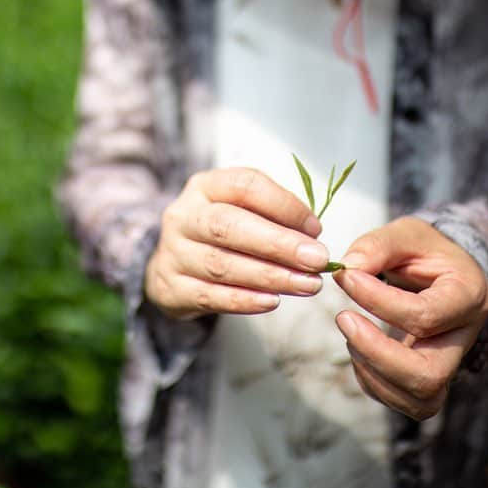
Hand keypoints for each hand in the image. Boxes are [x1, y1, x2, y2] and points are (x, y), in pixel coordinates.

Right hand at [144, 168, 329, 319]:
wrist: (173, 267)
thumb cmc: (220, 235)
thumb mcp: (241, 212)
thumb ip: (274, 217)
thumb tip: (311, 237)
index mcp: (205, 187)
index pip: (245, 186)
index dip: (284, 205)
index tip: (316, 229)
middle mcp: (184, 216)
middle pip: (228, 225)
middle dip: (278, 244)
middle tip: (317, 259)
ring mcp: (173, 252)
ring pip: (221, 264)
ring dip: (270, 276)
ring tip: (306, 284)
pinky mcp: (170, 288)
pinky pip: (209, 296)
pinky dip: (244, 301)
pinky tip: (272, 301)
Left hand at [333, 216, 487, 419]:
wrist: (440, 272)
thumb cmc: (423, 251)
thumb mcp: (406, 233)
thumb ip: (377, 245)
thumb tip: (347, 267)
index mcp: (468, 295)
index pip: (424, 316)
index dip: (378, 301)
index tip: (346, 277)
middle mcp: (465, 338)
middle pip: (427, 375)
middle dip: (376, 353)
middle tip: (344, 318)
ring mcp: (450, 364)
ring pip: (418, 399)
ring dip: (371, 369)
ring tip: (351, 329)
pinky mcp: (431, 382)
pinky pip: (403, 402)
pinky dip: (371, 380)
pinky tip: (358, 345)